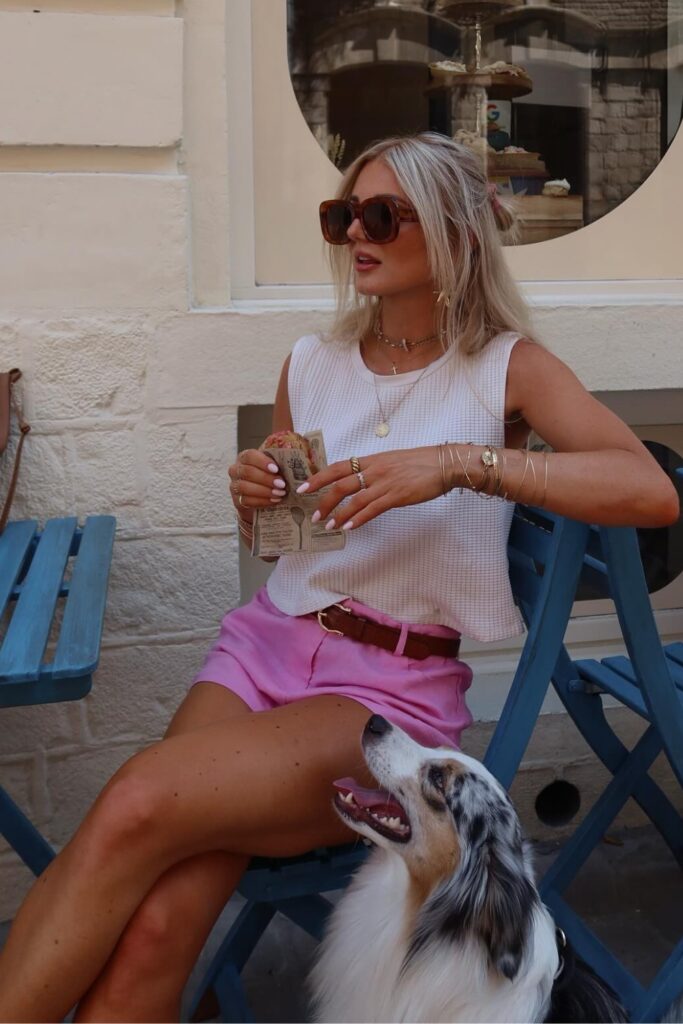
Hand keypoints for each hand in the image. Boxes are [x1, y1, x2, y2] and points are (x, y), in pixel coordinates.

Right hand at [227, 449, 287, 518]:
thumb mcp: (277, 469)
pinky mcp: (237, 501)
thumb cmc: (271, 478)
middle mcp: (236, 470)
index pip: (249, 456)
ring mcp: (235, 486)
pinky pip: (247, 501)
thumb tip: (300, 468)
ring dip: (264, 490)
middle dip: (266, 478)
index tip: (276, 469)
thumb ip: (285, 465)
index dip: (262, 462)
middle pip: (247, 472)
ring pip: (244, 487)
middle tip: (282, 484)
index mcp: (245, 458)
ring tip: (279, 494)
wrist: (261, 499)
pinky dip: (262, 501)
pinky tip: (274, 501)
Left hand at [297, 447, 444, 530]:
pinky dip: (359, 519)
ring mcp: (385, 483)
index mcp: (372, 460)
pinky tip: (350, 528)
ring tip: (329, 526)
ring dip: (339, 515)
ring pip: (354, 500)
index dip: (319, 477)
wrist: (443, 464)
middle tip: (314, 515)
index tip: (304, 487)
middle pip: (341, 485)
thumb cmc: (420, 463)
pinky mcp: (397, 495)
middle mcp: (374, 470)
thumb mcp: (392, 461)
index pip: (338, 467)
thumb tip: (360, 481)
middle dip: (324, 501)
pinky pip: (372, 509)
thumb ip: (375, 470)